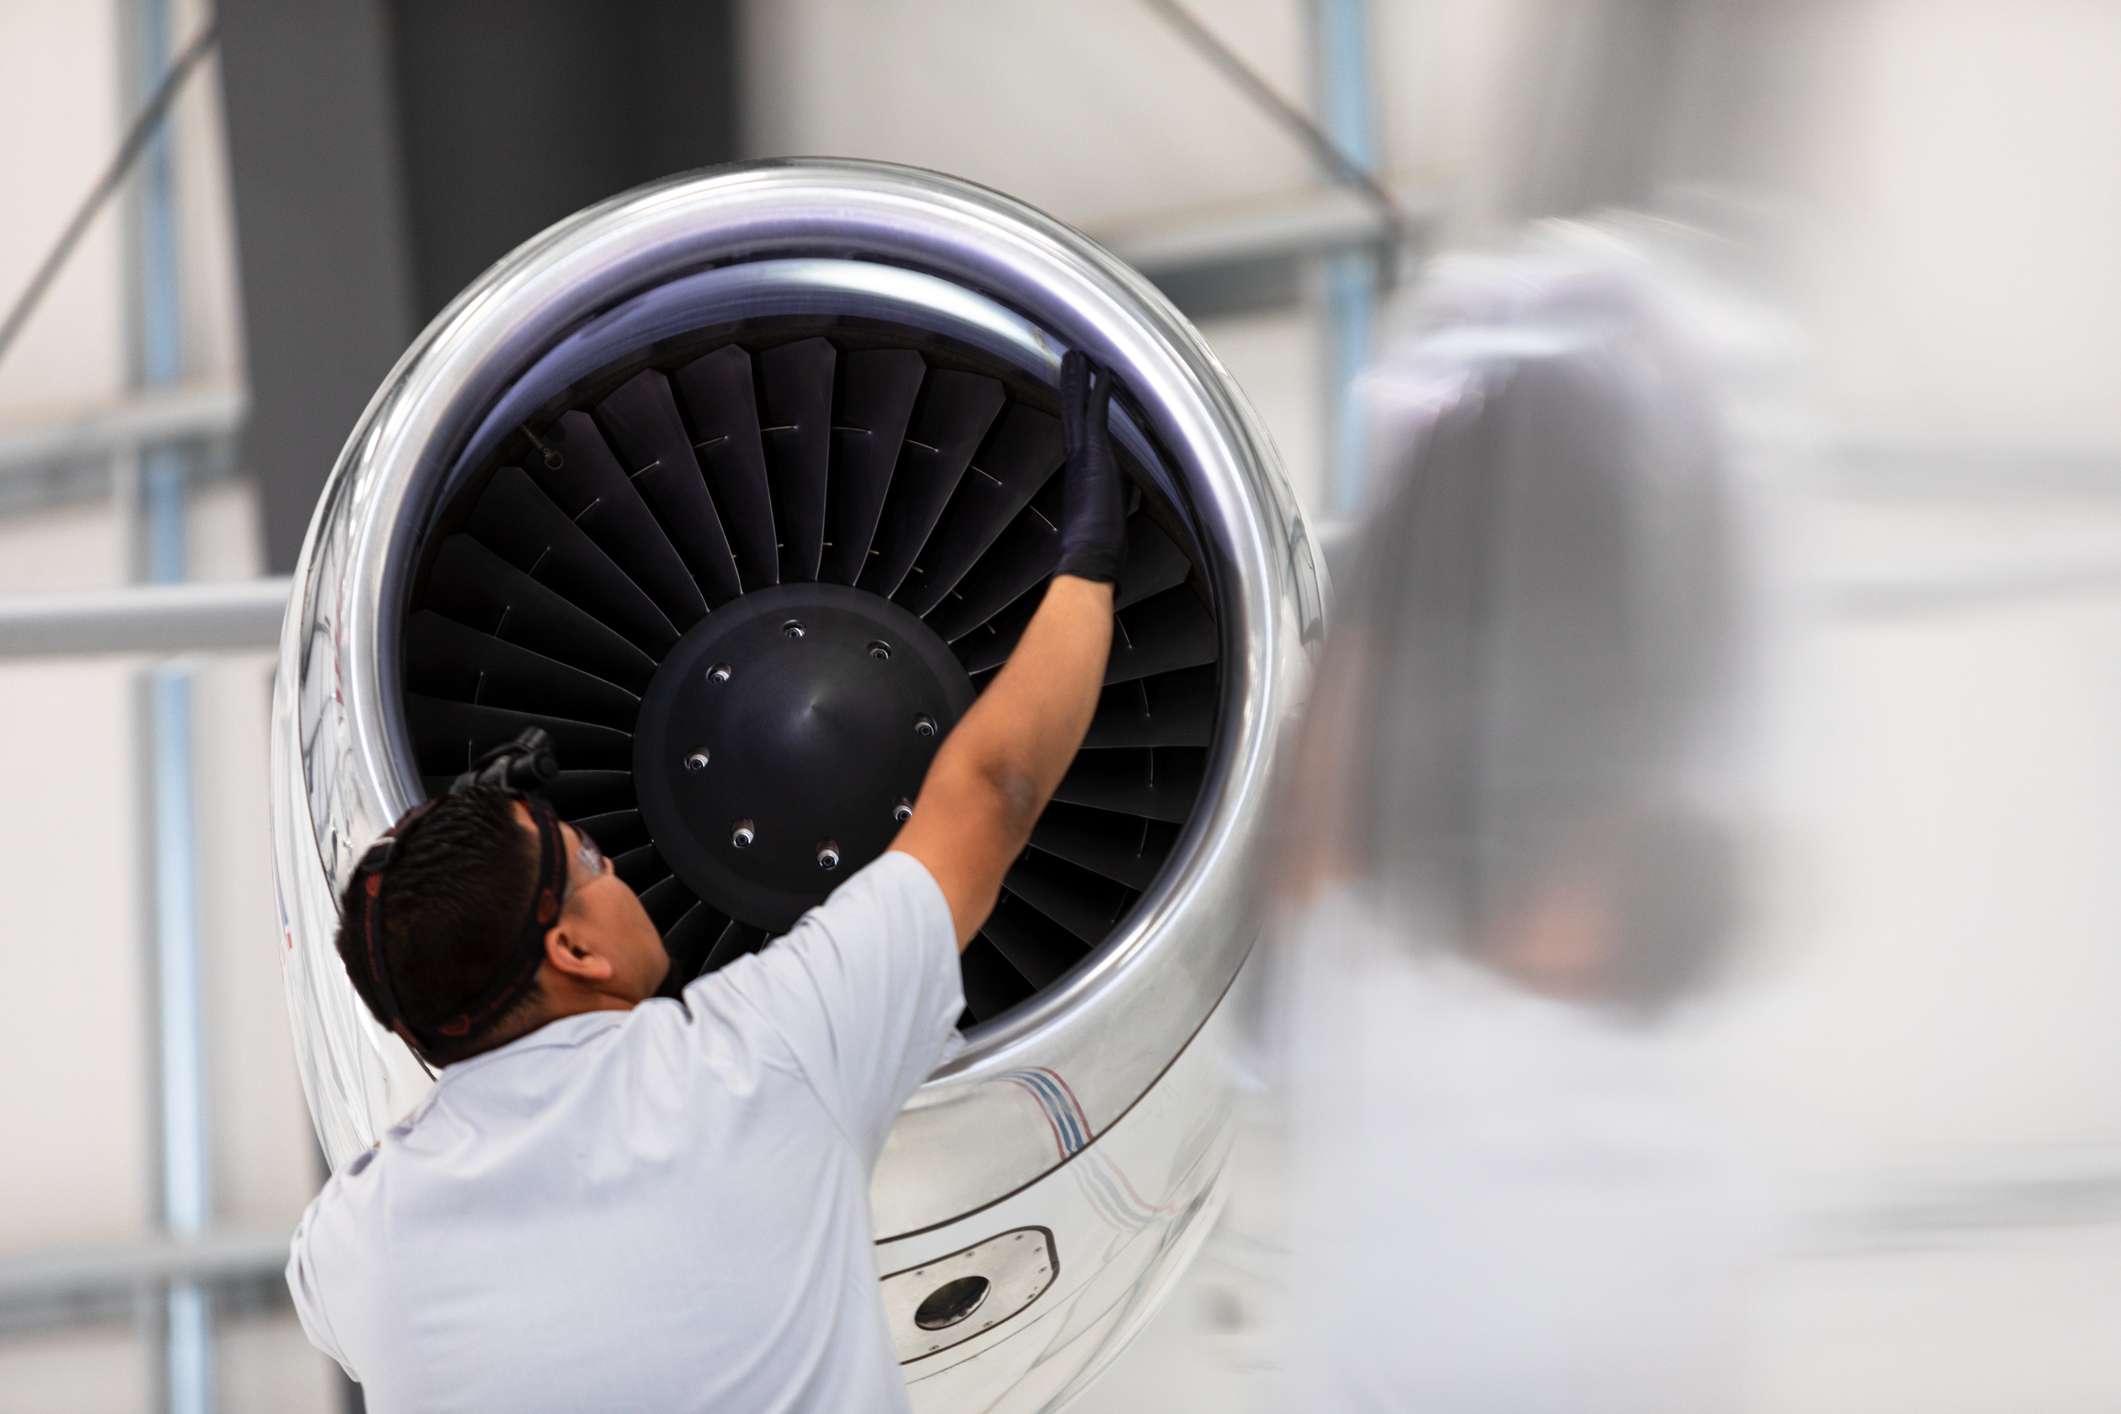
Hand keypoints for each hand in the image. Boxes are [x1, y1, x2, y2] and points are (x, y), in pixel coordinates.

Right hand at [1054, 351, 1127, 584]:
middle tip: (1070, 360)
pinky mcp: (1093, 454)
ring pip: (1078, 409)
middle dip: (1072, 386)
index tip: (1076, 391)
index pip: (1079, 432)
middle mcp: (1078, 459)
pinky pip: (1094, 415)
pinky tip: (1100, 372)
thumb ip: (1113, 497)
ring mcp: (1083, 455)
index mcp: (1082, 473)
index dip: (1078, 409)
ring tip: (1075, 356)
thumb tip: (1120, 494)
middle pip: (1073, 413)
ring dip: (1078, 381)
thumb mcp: (1109, 517)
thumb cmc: (1099, 547)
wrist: (1089, 556)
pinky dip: (1097, 392)